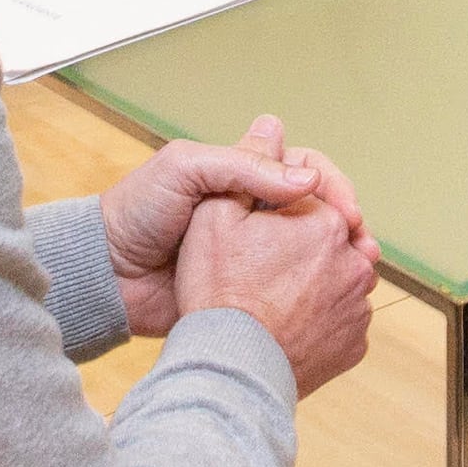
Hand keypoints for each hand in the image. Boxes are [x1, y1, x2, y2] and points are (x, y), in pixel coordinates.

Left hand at [101, 115, 369, 342]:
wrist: (106, 275)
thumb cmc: (137, 211)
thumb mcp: (185, 169)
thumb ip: (243, 167)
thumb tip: (306, 177)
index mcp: (243, 172)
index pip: (304, 167)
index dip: (330, 185)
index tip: (344, 211)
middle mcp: (255, 208)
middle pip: (318, 210)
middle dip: (347, 224)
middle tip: (362, 247)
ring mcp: (254, 250)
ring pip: (312, 249)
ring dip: (339, 258)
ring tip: (360, 274)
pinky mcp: (248, 287)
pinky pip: (292, 284)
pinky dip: (317, 289)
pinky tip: (333, 299)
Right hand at [174, 182, 378, 391]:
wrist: (230, 369)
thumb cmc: (219, 292)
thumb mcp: (215, 217)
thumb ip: (248, 166)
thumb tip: (271, 127)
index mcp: (327, 222)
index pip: (316, 200)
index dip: (285, 211)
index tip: (262, 230)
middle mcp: (355, 261)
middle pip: (335, 240)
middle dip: (308, 246)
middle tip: (268, 265)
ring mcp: (359, 307)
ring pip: (342, 281)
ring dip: (320, 282)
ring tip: (277, 297)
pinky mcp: (355, 344)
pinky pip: (342, 321)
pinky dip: (322, 320)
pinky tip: (289, 325)